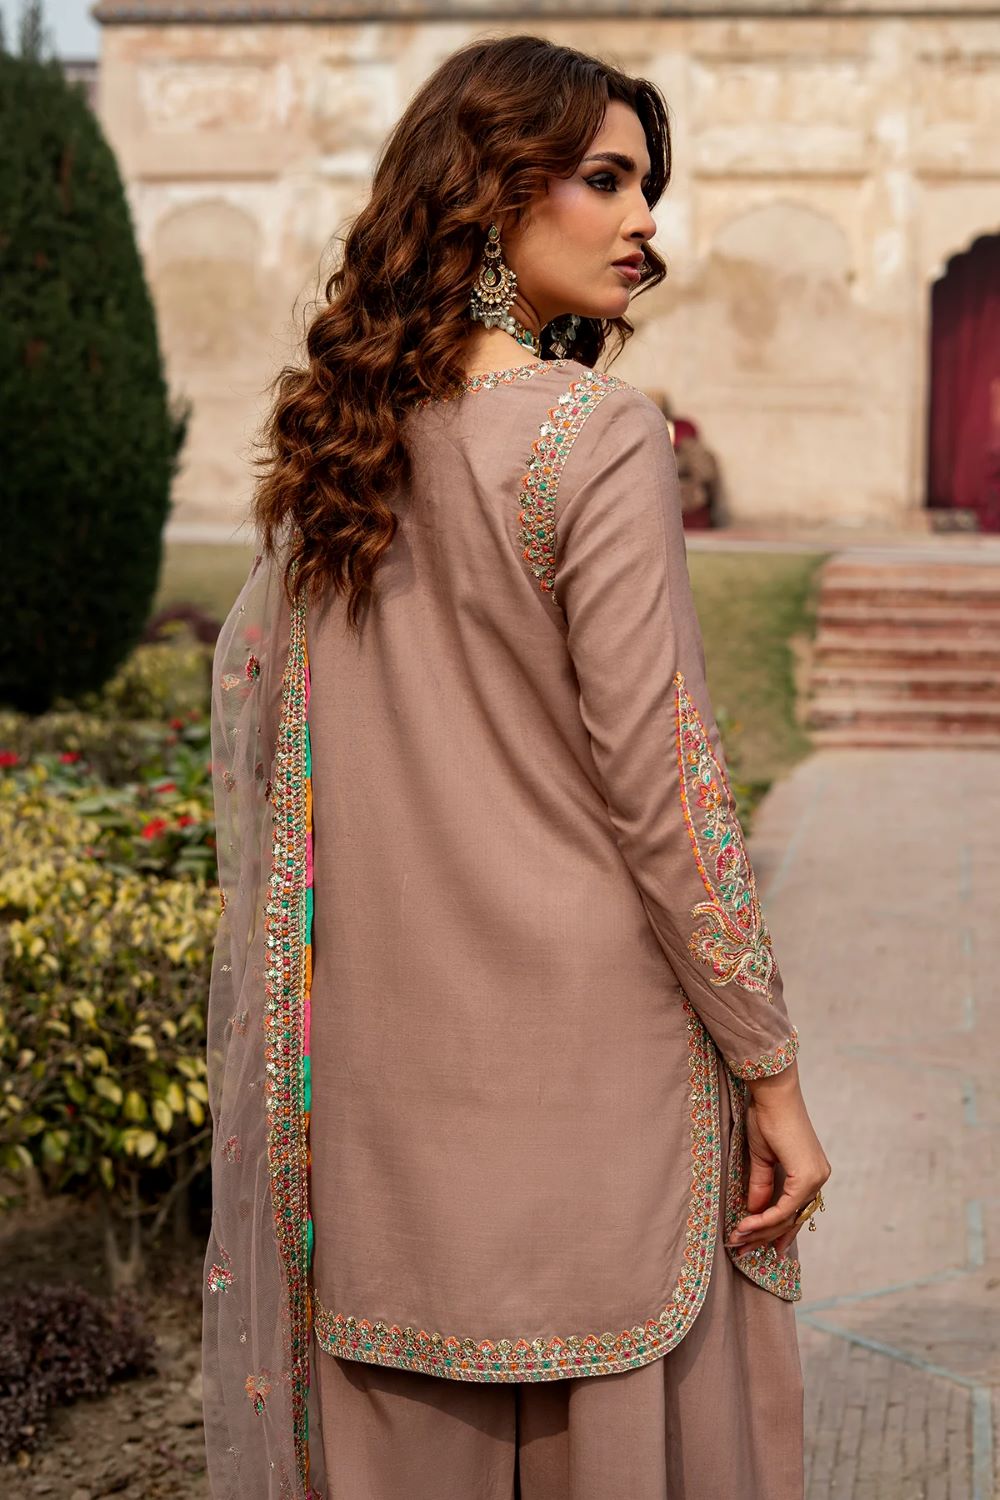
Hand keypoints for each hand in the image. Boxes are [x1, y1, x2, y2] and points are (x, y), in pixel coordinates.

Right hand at [725, 1064, 830, 1259]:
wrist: (772, 1095)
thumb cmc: (766, 1118)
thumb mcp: (761, 1158)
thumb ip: (762, 1186)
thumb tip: (755, 1213)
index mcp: (810, 1173)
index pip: (793, 1211)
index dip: (774, 1230)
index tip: (755, 1243)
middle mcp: (818, 1178)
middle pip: (791, 1218)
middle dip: (764, 1237)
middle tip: (742, 1249)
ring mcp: (815, 1178)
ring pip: (788, 1217)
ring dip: (760, 1231)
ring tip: (738, 1240)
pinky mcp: (808, 1176)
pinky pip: (785, 1208)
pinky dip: (764, 1219)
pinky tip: (746, 1225)